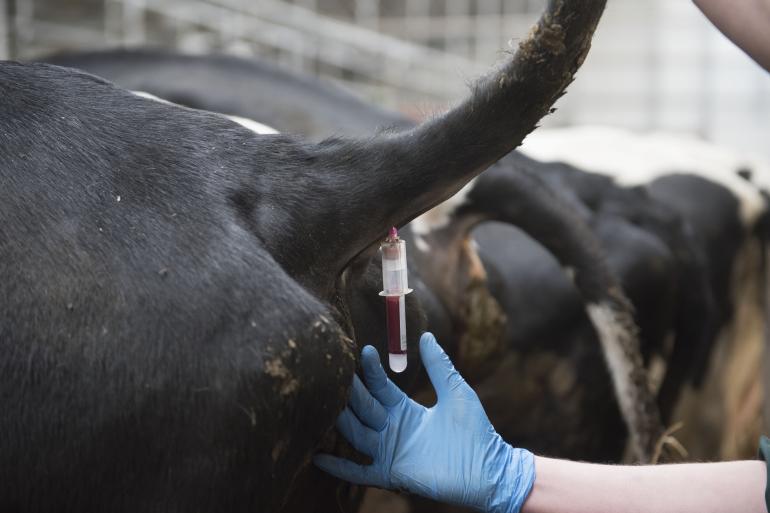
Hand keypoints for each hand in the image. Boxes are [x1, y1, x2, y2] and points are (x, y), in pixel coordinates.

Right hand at [314, 332, 534, 512]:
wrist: (489, 470)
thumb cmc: (476, 432)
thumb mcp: (456, 392)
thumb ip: (439, 366)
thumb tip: (426, 335)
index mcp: (404, 409)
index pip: (379, 387)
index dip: (371, 370)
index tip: (363, 350)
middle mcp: (392, 428)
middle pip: (363, 407)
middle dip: (349, 392)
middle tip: (332, 372)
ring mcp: (389, 451)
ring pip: (356, 433)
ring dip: (340, 421)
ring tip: (323, 405)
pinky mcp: (391, 474)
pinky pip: (359, 471)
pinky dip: (339, 466)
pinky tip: (318, 457)